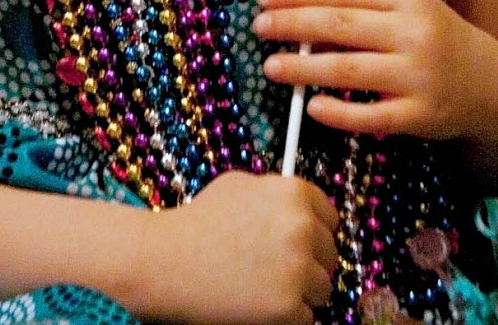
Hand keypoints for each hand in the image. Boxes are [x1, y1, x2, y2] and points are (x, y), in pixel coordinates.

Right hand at [135, 171, 337, 324]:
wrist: (166, 261)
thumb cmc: (199, 221)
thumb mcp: (240, 185)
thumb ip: (275, 193)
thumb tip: (299, 207)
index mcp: (295, 193)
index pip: (331, 218)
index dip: (315, 232)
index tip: (301, 244)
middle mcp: (303, 227)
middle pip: (329, 254)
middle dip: (309, 263)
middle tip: (278, 270)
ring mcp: (298, 268)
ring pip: (322, 288)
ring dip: (301, 292)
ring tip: (267, 287)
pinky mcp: (287, 307)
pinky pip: (305, 317)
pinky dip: (287, 317)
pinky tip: (259, 304)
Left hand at [253, 0, 497, 139]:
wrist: (489, 85)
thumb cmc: (436, 39)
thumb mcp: (408, 12)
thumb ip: (364, 10)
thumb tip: (302, 16)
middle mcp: (413, 32)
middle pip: (339, 25)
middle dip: (292, 24)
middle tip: (259, 26)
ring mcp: (416, 75)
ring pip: (347, 70)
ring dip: (303, 66)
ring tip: (271, 66)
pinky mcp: (418, 116)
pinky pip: (368, 116)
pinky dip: (336, 112)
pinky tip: (310, 107)